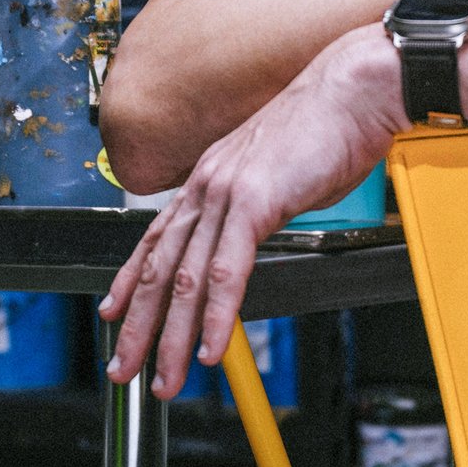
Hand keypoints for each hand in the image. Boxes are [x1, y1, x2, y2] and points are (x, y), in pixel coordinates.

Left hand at [100, 31, 398, 397]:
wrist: (354, 89)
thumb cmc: (329, 128)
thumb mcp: (281, 174)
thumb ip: (260, 206)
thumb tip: (259, 232)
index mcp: (210, 179)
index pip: (156, 240)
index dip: (131, 282)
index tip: (113, 314)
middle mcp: (207, 186)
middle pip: (160, 269)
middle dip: (138, 327)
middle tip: (123, 368)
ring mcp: (225, 193)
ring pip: (187, 281)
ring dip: (173, 337)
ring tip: (165, 376)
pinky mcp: (254, 203)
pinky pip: (228, 273)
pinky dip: (218, 317)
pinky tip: (212, 347)